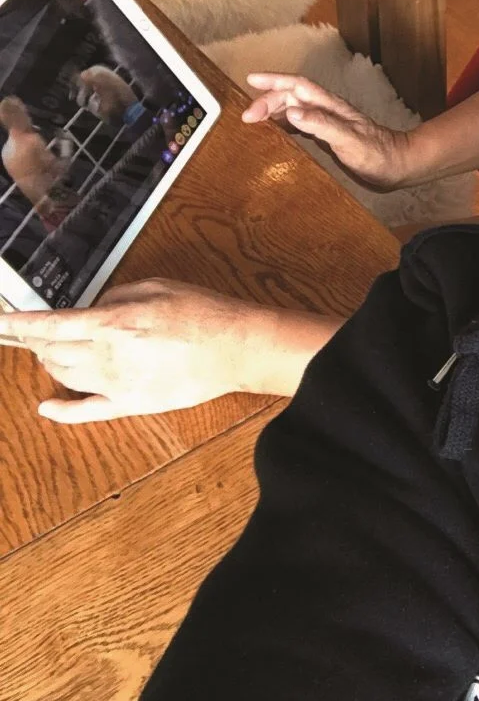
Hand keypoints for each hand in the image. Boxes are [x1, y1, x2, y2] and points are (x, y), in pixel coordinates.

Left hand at [0, 280, 271, 421]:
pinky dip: (60, 410)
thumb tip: (89, 310)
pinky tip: (45, 406)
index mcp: (114, 323)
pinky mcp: (131, 404)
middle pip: (51, 352)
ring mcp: (117, 385)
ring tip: (48, 352)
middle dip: (33, 341)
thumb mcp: (155, 287)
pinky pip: (85, 413)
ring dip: (49, 363)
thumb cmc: (203, 313)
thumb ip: (114, 297)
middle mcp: (108, 357)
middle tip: (27, 332)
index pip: (50, 325)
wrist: (236, 349)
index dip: (17, 325)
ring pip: (63, 377)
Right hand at [243, 73, 415, 190]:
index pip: (297, 86)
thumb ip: (322, 125)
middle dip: (267, 100)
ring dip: (273, 110)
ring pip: (294, 108)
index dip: (274, 81)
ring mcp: (328, 123)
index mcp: (330, 107)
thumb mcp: (349, 140)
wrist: (399, 166)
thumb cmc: (378, 155)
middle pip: (291, 96)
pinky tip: (276, 133)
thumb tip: (292, 111)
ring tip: (254, 119)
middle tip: (246, 116)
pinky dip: (284, 125)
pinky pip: (300, 125)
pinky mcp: (329, 136)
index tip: (251, 80)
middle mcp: (327, 110)